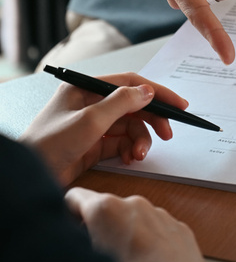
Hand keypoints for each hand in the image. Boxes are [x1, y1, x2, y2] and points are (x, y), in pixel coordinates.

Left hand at [20, 72, 187, 186]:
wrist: (31, 179)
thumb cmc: (50, 144)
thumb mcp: (90, 120)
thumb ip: (121, 103)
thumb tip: (147, 91)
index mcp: (85, 87)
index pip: (129, 83)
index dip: (156, 92)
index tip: (178, 104)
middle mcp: (90, 103)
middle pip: (132, 106)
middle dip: (152, 120)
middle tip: (168, 133)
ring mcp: (92, 125)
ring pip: (129, 126)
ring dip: (140, 140)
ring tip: (139, 154)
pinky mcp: (94, 145)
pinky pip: (121, 143)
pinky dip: (129, 150)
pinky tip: (130, 158)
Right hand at [65, 188, 213, 261]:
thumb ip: (80, 244)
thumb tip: (77, 242)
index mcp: (105, 209)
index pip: (74, 197)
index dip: (67, 214)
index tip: (68, 228)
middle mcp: (132, 202)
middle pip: (105, 209)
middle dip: (99, 228)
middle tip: (98, 255)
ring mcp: (157, 212)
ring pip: (131, 218)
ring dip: (125, 234)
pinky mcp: (175, 224)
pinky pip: (154, 227)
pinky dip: (147, 240)